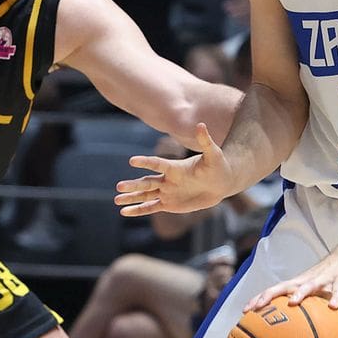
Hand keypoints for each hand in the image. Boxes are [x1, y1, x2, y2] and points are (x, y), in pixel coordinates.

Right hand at [115, 123, 234, 215]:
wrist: (221, 183)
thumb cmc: (218, 166)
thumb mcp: (213, 154)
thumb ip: (205, 141)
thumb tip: (200, 125)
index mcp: (175, 167)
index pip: (158, 164)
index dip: (146, 162)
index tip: (132, 161)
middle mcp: (167, 179)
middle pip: (147, 182)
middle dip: (134, 185)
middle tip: (119, 186)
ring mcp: (167, 192)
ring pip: (145, 195)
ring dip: (131, 197)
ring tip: (116, 200)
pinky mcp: (169, 204)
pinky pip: (151, 207)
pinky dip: (138, 210)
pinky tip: (124, 212)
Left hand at [245, 247, 337, 311]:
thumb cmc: (326, 280)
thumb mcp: (312, 293)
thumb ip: (303, 309)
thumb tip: (292, 333)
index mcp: (296, 284)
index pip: (272, 291)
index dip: (258, 299)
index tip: (244, 311)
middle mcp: (305, 280)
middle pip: (283, 287)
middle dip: (269, 296)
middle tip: (258, 307)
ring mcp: (322, 279)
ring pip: (309, 286)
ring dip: (300, 294)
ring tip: (292, 304)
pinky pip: (337, 289)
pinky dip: (336, 297)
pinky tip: (334, 307)